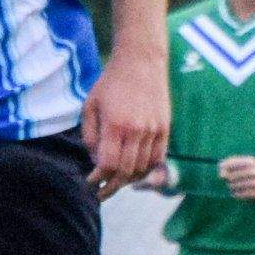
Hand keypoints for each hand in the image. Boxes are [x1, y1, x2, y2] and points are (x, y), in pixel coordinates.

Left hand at [83, 62, 171, 197]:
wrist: (141, 61)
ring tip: (117, 182)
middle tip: (102, 192)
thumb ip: (90, 136)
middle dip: (112, 186)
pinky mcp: (165, 127)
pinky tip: (136, 170)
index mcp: (115, 125)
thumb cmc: (111, 82)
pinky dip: (146, 169)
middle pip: (126, 171)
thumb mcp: (90, 105)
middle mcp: (136, 130)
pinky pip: (158, 158)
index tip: (91, 182)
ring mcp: (153, 129)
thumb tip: (96, 161)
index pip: (108, 164)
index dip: (98, 177)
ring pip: (142, 167)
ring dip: (128, 179)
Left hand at [218, 155, 254, 201]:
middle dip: (229, 178)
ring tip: (230, 186)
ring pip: (242, 184)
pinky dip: (238, 194)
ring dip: (233, 186)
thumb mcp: (244, 164)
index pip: (236, 162)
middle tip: (226, 180)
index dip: (226, 166)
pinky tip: (234, 193)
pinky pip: (246, 194)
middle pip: (239, 174)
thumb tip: (220, 172)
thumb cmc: (250, 171)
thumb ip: (230, 165)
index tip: (220, 170)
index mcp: (252, 162)